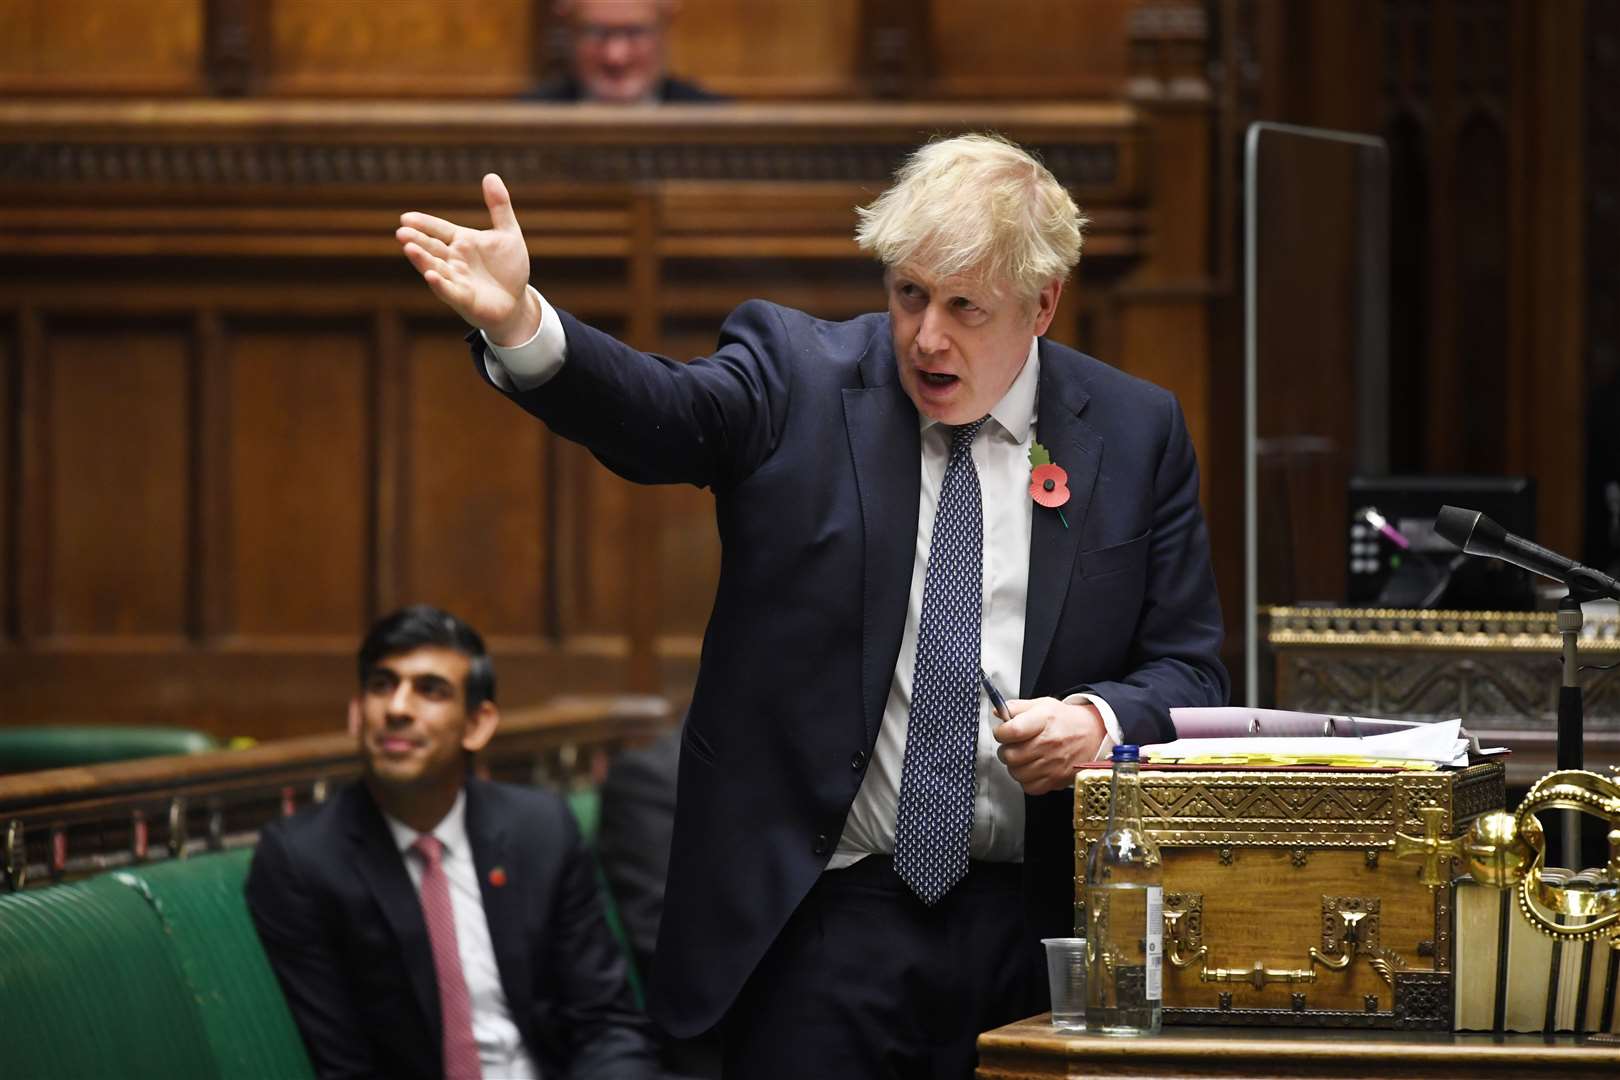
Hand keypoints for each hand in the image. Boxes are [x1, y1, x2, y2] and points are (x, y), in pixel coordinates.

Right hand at [396, 173, 538, 344]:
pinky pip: (450, 291)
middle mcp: (454, 260)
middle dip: (417, 240)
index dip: (424, 224)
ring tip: (409, 248)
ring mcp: (456, 280)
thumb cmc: (508, 268)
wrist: (516, 302)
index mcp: (461, 242)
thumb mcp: (508, 234)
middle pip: (432, 248)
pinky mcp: (464, 299)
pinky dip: (441, 284)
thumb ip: (499, 207)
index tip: (406, 217)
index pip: (438, 230)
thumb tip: (490, 175)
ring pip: (435, 268)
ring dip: (422, 260)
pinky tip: (432, 276)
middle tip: (401, 232)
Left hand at [991, 696, 1104, 794]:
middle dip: (1005, 750)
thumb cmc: (1066, 720)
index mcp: (1044, 720)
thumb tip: (997, 712)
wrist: (1093, 734)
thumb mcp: (1042, 705)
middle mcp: (1049, 743)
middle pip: (1010, 755)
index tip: (1002, 732)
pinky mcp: (1056, 780)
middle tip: (1012, 746)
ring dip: (1014, 766)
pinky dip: (1026, 780)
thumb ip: (1016, 707)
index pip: (1011, 731)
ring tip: (1022, 757)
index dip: (1000, 732)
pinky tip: (1031, 768)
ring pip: (1016, 773)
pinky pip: (1029, 787)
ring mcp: (1053, 764)